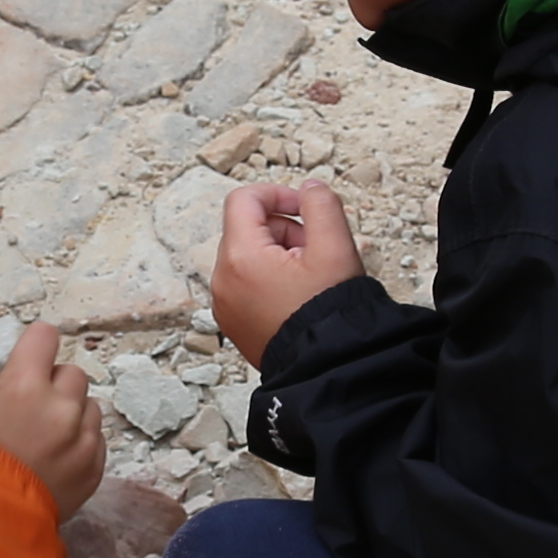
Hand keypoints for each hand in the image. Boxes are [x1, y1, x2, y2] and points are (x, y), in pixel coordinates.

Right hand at [0, 317, 106, 523]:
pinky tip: (54, 459)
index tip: (24, 365)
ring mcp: (84, 438)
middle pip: (71, 372)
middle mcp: (62, 406)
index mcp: (24, 385)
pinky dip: (80, 442)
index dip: (33, 348)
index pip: (46, 335)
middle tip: (27, 411)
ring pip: (89, 404)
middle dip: (52, 384)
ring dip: (71, 413)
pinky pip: (97, 438)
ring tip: (42, 438)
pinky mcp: (96, 465)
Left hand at [210, 181, 362, 366]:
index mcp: (240, 258)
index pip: (244, 200)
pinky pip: (246, 284)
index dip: (278, 195)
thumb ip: (321, 205)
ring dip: (280, 255)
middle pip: (248, 228)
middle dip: (285, 230)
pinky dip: (270, 279)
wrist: (327, 368)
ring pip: (248, 256)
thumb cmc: (329, 313)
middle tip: (317, 252)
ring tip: (310, 278)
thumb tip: (308, 188)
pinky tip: (298, 297)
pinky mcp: (232, 322)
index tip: (306, 210)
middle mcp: (222, 280)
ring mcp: (224, 304)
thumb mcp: (336, 247)